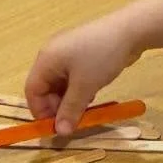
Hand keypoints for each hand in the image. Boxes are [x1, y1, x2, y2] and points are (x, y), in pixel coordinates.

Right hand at [24, 14, 141, 134]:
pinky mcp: (82, 53)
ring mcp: (68, 53)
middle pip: (45, 87)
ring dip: (69, 99)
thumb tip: (61, 132)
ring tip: (83, 109)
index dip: (40, 110)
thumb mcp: (85, 87)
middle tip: (72, 119)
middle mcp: (53, 54)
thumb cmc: (101, 57)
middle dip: (56, 106)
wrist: (130, 30)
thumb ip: (70, 110)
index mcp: (46, 59)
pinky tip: (90, 95)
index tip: (55, 126)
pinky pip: (73, 76)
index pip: (32, 89)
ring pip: (60, 83)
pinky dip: (78, 89)